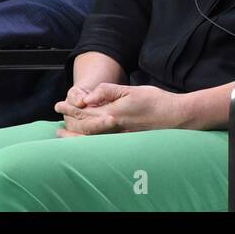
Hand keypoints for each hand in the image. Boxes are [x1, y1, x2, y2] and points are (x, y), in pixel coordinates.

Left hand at [54, 83, 184, 136]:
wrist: (176, 117)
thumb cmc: (156, 101)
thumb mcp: (131, 89)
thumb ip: (108, 92)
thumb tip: (86, 97)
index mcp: (113, 113)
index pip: (85, 112)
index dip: (71, 109)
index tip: (59, 105)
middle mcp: (114, 128)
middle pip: (84, 128)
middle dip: (69, 122)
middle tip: (58, 119)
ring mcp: (120, 138)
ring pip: (91, 139)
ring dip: (75, 136)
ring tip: (63, 134)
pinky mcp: (126, 142)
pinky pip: (102, 143)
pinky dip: (89, 141)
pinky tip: (86, 140)